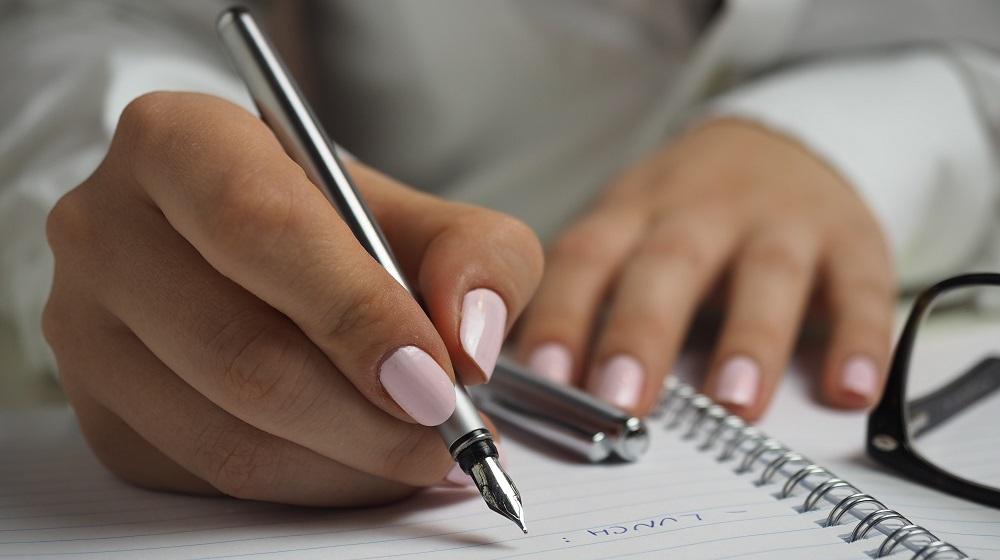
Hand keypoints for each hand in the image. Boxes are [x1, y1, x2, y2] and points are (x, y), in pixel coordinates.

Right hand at [43, 92, 542, 505]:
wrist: (258, 254)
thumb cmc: (339, 226)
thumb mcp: (426, 215)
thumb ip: (477, 257)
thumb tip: (470, 343)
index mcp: (178, 142)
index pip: (262, 229)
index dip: (357, 313)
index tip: (436, 377)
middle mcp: (108, 229)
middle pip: (241, 351)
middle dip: (368, 416)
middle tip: (448, 434)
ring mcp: (87, 330)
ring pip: (227, 435)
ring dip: (348, 464)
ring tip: (422, 452)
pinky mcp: (102, 413)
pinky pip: (212, 478)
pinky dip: (310, 485)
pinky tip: (361, 461)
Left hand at [518, 118, 893, 419]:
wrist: (780, 141)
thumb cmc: (685, 213)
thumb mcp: (628, 230)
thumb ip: (591, 296)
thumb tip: (541, 387)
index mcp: (634, 213)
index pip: (586, 258)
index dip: (562, 314)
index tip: (546, 376)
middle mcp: (703, 211)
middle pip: (668, 265)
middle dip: (642, 332)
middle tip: (622, 399)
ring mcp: (780, 222)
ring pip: (766, 274)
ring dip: (751, 338)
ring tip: (735, 404)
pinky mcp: (851, 239)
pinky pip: (860, 288)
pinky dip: (860, 339)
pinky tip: (851, 389)